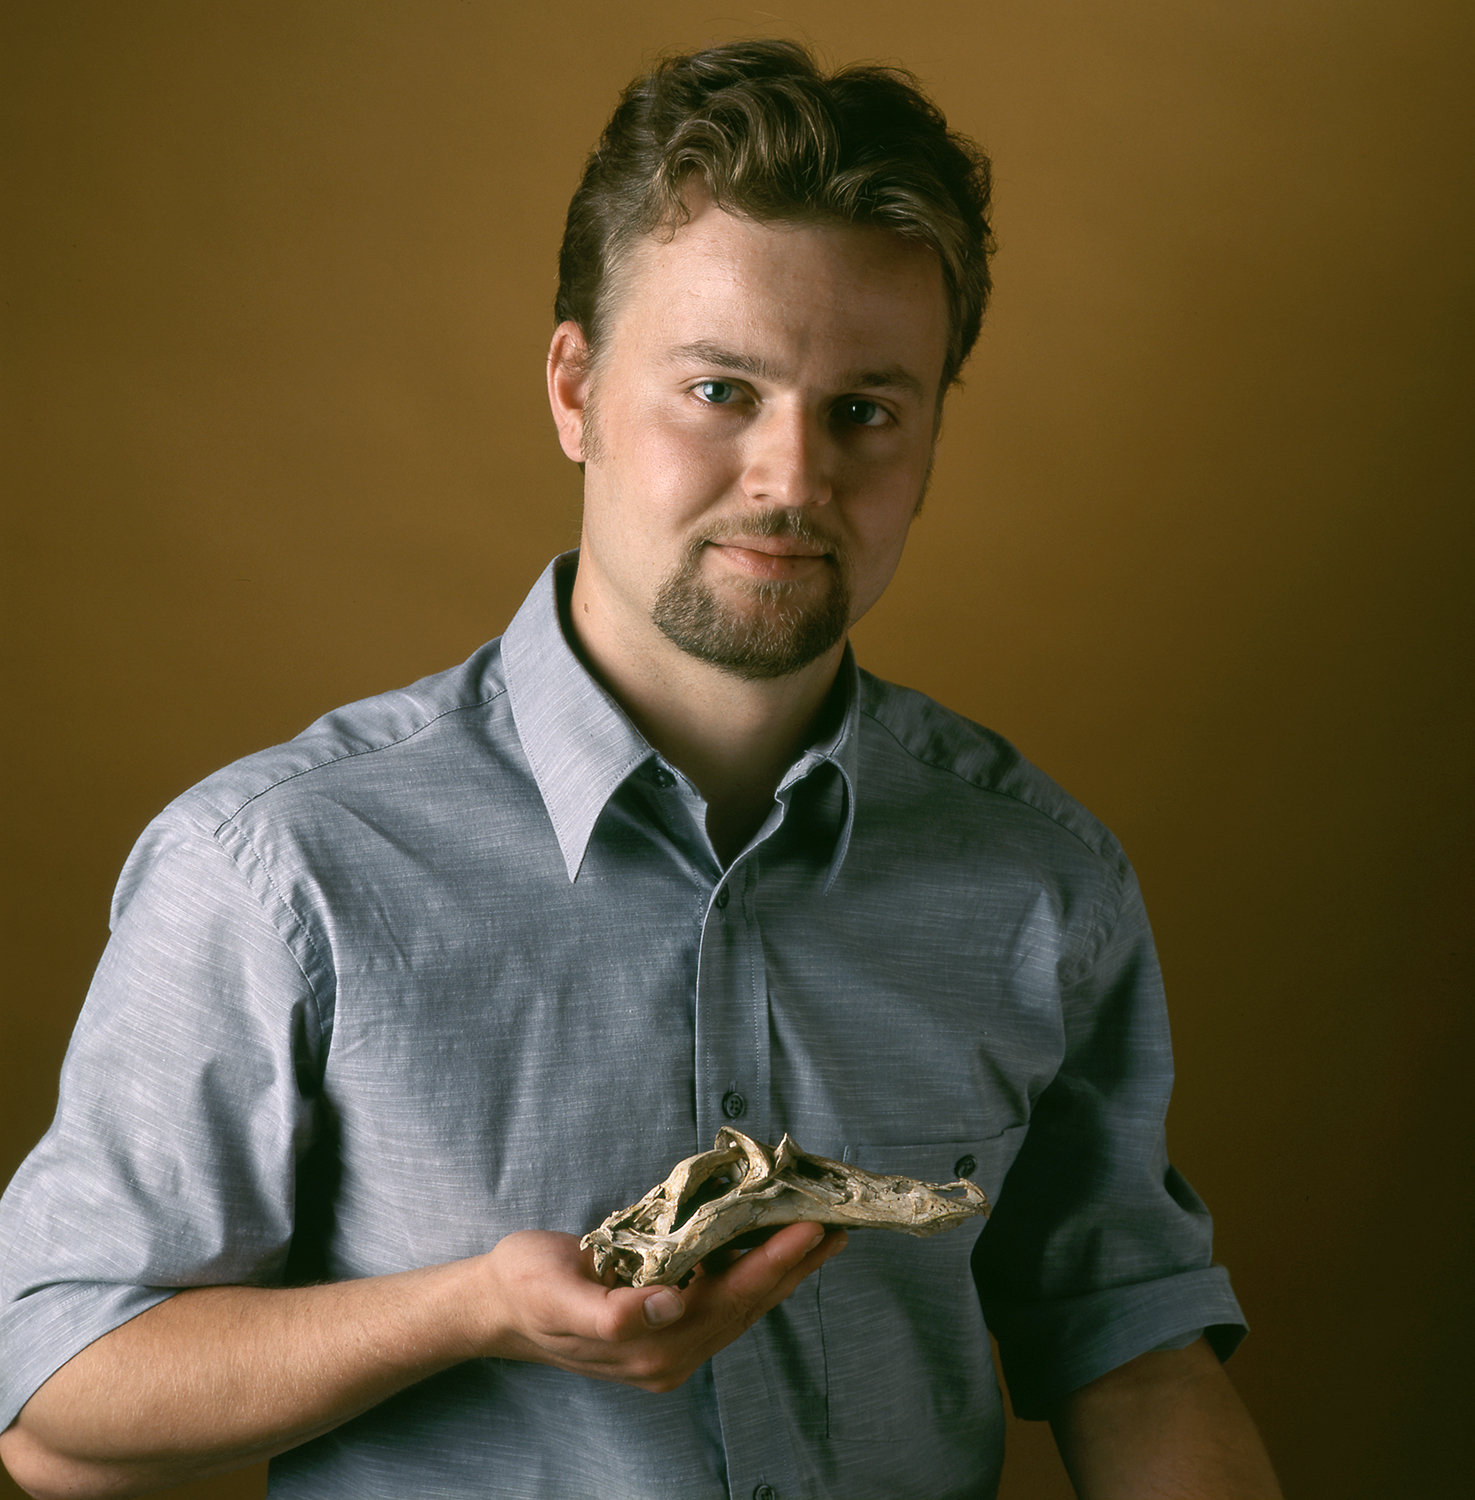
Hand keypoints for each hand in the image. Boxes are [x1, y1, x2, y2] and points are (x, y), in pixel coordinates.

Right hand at [479, 1222, 845, 1391]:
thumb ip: (611, 1313)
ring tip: (821, 1235)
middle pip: (747, 1304)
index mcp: (650, 1349)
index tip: (808, 1228)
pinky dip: (753, 1268)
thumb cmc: (524, 1288)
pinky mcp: (666, 1324)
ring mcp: (670, 1343)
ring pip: (742, 1303)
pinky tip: (770, 1246)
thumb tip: (670, 1304)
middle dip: (793, 1265)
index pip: (729, 1301)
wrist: (496, 1304)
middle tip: (836, 1224)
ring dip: (782, 1268)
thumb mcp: (555, 1296)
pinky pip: (723, 1296)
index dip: (772, 1264)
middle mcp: (669, 1354)